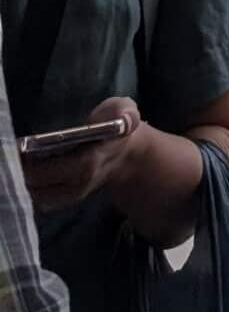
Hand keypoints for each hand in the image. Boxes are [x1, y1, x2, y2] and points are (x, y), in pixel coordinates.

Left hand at [22, 100, 139, 214]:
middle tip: (17, 152)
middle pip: (39, 184)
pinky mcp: (67, 198)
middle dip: (24, 170)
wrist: (126, 154)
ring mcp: (73, 194)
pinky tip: (30, 173)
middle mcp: (79, 183)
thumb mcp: (127, 112)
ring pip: (38, 195)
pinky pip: (43, 199)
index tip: (22, 147)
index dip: (32, 161)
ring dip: (26, 181)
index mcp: (89, 162)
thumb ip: (127, 116)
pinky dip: (33, 189)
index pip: (52, 169)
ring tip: (21, 163)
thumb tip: (125, 120)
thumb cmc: (120, 127)